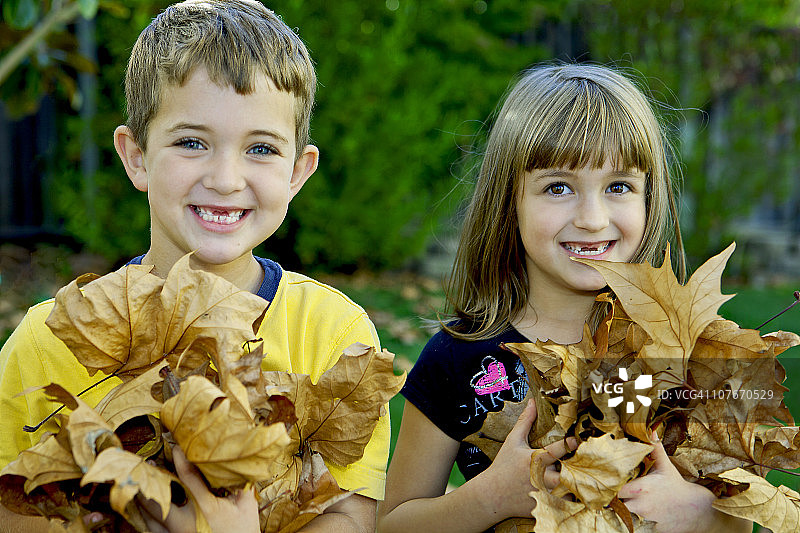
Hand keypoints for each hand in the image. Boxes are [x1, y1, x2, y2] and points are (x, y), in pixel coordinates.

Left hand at [140, 446, 259, 532]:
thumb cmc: (243, 532)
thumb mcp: (246, 506)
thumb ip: (240, 484)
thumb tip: (236, 461)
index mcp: (204, 508)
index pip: (187, 477)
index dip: (180, 459)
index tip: (175, 447)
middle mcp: (185, 523)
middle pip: (156, 501)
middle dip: (149, 482)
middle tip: (148, 466)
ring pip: (149, 518)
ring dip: (143, 500)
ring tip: (142, 484)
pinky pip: (152, 531)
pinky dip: (146, 518)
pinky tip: (146, 508)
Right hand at [478, 399, 576, 519]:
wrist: (492, 496)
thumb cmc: (503, 466)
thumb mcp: (513, 441)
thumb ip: (525, 421)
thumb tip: (533, 402)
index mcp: (535, 460)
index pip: (555, 450)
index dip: (568, 444)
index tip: (576, 440)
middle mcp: (541, 477)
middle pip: (567, 475)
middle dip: (577, 471)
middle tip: (588, 466)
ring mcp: (543, 494)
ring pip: (569, 491)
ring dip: (576, 486)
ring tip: (585, 481)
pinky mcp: (545, 506)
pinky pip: (564, 505)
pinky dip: (570, 500)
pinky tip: (576, 496)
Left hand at [618, 432, 715, 532]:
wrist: (697, 508)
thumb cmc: (677, 485)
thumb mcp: (665, 466)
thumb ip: (655, 449)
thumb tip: (650, 430)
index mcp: (640, 488)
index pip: (615, 489)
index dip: (612, 487)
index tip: (612, 483)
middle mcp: (641, 504)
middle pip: (619, 504)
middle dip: (618, 499)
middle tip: (621, 493)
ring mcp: (647, 518)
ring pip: (629, 514)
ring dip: (630, 508)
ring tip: (636, 501)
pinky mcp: (654, 529)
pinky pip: (641, 525)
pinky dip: (642, 519)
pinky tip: (648, 512)